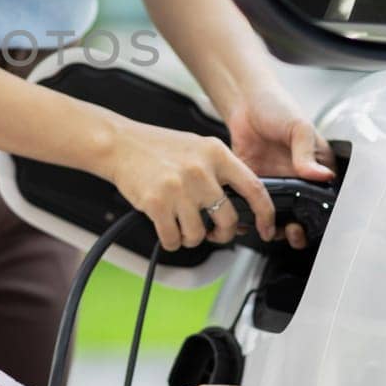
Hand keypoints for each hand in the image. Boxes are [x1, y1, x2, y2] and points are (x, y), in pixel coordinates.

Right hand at [101, 119, 273, 250]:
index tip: (266, 228)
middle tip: (214, 233)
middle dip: (223, 234)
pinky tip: (166, 229)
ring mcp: (179, 188)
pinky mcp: (157, 203)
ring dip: (191, 238)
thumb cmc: (157, 147)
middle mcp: (200, 170)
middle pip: (227, 219)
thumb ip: (221, 170)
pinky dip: (171, 241)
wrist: (120, 144)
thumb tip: (243, 203)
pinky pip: (173, 239)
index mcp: (216, 153)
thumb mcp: (198, 148)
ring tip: (181, 225)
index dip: (265, 214)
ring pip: (198, 234)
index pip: (254, 188)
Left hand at [224, 84, 335, 246]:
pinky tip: (245, 219)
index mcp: (316, 167)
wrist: (245, 102)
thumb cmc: (277, 107)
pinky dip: (248, 215)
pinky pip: (251, 204)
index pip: (323, 198)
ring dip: (272, 225)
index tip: (310, 224)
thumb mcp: (299, 127)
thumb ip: (307, 152)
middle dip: (297, 229)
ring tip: (268, 230)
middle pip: (300, 212)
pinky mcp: (252, 182)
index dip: (319, 215)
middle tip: (291, 232)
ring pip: (276, 214)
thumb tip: (320, 175)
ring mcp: (275, 182)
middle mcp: (297, 178)